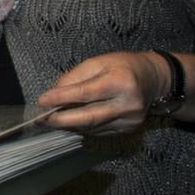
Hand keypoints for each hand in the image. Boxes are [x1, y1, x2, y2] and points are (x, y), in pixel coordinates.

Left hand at [37, 51, 167, 133]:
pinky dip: (80, 128)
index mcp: (121, 82)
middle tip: (40, 119)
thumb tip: (53, 95)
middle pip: (88, 117)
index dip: (61, 99)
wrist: (154, 80)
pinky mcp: (128, 130)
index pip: (85, 93)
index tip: (42, 101)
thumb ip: (74, 78)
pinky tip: (70, 122)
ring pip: (90, 127)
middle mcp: (127, 104)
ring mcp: (129, 121)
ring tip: (50, 120)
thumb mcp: (97, 62)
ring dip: (68, 125)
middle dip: (61, 120)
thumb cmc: (122, 67)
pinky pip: (97, 131)